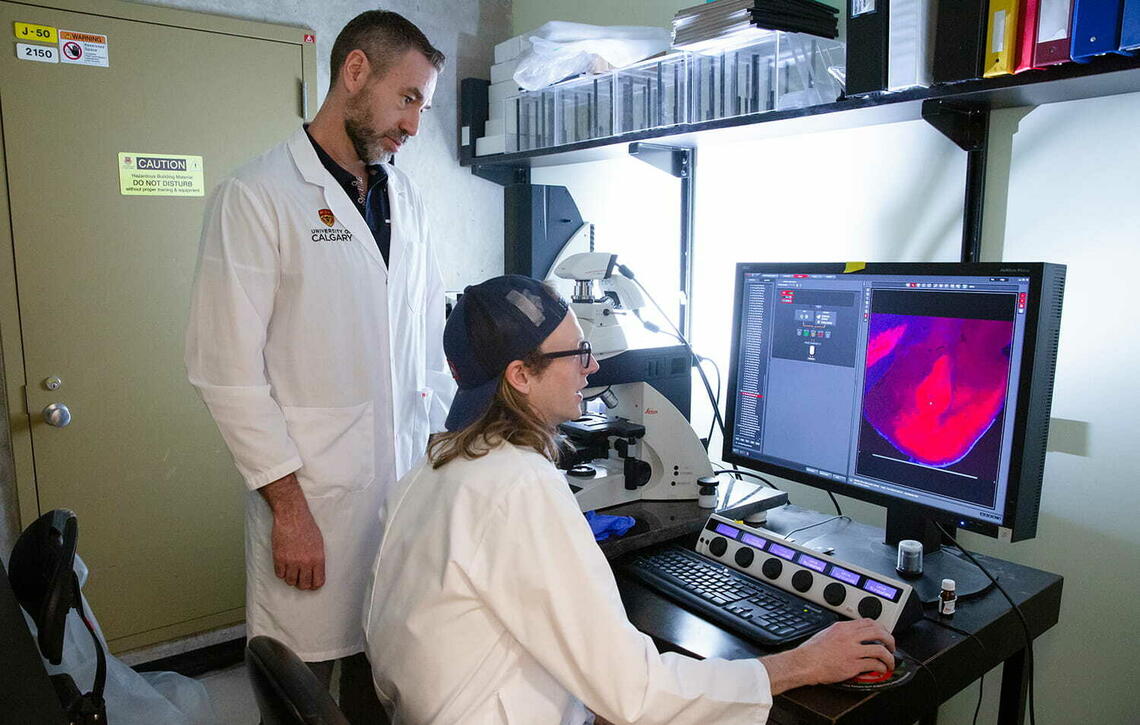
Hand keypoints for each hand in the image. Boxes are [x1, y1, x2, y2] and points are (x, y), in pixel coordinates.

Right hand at [258, 473, 325, 589]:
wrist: (292, 516)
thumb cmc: (306, 527)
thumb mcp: (319, 543)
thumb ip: (317, 559)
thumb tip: (315, 572)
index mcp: (318, 559)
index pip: (318, 582)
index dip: (314, 585)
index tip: (311, 583)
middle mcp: (305, 562)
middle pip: (304, 585)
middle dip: (302, 584)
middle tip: (300, 578)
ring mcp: (291, 562)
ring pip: (290, 581)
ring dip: (291, 578)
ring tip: (291, 570)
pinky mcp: (279, 559)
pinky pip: (279, 574)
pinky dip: (281, 572)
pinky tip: (283, 565)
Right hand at [761, 619, 894, 693]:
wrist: (805, 663)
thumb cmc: (811, 651)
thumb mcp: (826, 633)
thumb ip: (841, 632)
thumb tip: (851, 635)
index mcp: (842, 628)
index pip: (868, 622)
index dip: (880, 627)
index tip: (883, 633)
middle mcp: (849, 637)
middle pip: (878, 632)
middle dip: (889, 639)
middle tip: (892, 646)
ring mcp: (852, 651)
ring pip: (880, 650)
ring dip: (889, 657)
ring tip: (890, 662)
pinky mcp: (853, 665)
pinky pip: (874, 664)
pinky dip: (881, 668)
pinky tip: (881, 670)